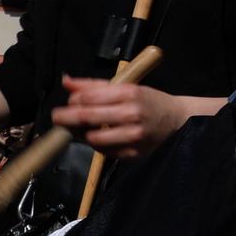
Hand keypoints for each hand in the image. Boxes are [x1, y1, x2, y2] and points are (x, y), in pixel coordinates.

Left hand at [51, 79, 191, 158]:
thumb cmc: (149, 102)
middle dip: (66, 118)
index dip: (73, 101)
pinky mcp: (133, 153)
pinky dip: (99, 145)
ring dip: (83, 134)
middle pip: (86, 117)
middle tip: (57, 117)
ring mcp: (133, 136)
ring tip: (83, 129)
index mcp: (129, 93)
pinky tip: (102, 138)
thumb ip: (94, 85)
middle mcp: (131, 114)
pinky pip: (105, 152)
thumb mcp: (127, 87)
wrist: (178, 121)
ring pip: (93, 138)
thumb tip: (66, 81)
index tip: (69, 102)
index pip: (88, 97)